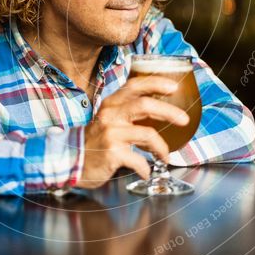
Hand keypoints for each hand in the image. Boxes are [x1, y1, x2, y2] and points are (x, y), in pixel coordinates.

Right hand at [76, 75, 189, 189]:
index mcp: (111, 104)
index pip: (135, 85)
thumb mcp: (108, 119)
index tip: (173, 87)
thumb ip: (127, 112)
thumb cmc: (94, 141)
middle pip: (145, 105)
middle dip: (169, 112)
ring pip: (147, 134)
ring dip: (162, 148)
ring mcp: (111, 134)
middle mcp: (110, 115)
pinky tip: (146, 171)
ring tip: (165, 156)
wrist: (70, 161)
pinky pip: (139, 160)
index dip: (156, 83)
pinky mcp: (112, 153)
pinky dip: (146, 168)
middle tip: (184, 120)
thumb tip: (158, 111)